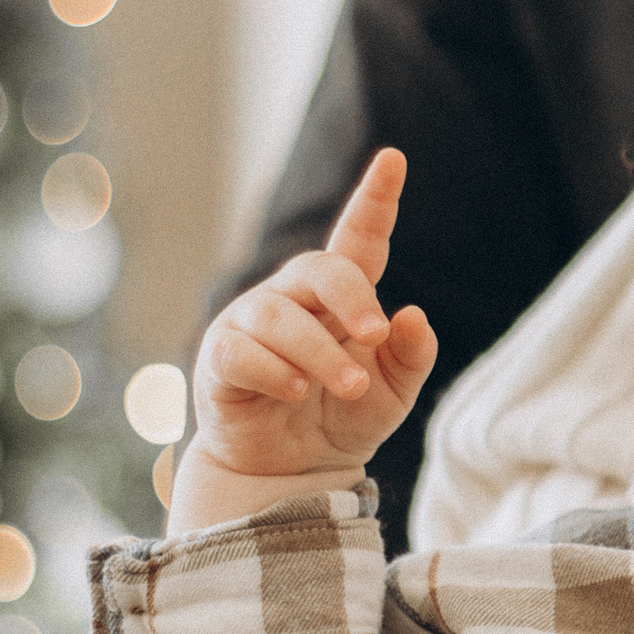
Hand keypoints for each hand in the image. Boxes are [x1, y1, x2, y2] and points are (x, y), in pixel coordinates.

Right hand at [191, 147, 437, 481]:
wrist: (291, 473)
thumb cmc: (343, 417)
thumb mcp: (393, 394)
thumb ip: (410, 356)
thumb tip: (413, 315)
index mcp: (341, 296)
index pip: (358, 239)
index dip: (375, 199)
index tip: (393, 160)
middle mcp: (295, 297)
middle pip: (320, 268)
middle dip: (352, 296)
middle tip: (377, 333)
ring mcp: (252, 322)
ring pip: (282, 318)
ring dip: (321, 353)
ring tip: (352, 386)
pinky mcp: (220, 357)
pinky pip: (243, 352)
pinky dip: (276, 372)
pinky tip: (296, 393)